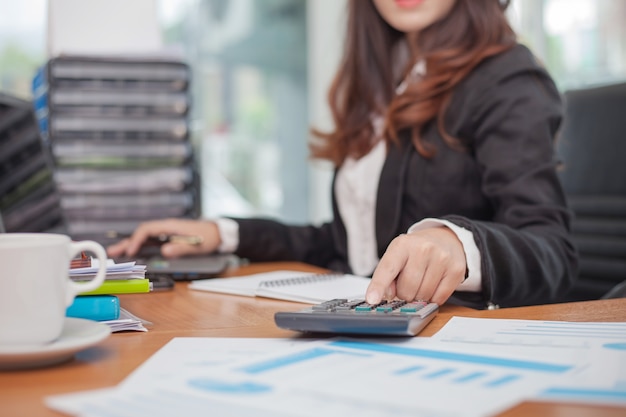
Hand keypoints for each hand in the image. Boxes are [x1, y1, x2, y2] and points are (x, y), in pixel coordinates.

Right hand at [106, 218, 220, 258]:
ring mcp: (166, 232)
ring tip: (115, 252)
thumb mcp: (197, 245)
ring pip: (144, 237)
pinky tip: (132, 252)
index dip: (137, 240)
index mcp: (170, 226)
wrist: (218, 233)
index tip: (130, 251)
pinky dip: (139, 246)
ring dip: (130, 244)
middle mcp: (165, 227)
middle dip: (126, 242)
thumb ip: (181, 248)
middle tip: (112, 252)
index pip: (147, 230)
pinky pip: (150, 240)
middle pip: (142, 233)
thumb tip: (164, 251)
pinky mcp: (168, 237)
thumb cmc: (208, 237)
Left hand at [365, 227, 466, 304]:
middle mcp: (422, 249)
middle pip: (406, 289)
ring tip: (421, 281)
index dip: (378, 286)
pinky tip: (433, 285)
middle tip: (408, 283)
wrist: (445, 239)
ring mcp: (441, 258)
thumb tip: (388, 295)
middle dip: (404, 293)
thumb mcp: (397, 256)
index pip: (387, 268)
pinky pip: (439, 298)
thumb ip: (387, 276)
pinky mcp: (456, 270)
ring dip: (419, 296)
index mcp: (402, 245)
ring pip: (423, 296)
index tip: (372, 299)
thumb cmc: (416, 251)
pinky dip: (433, 298)